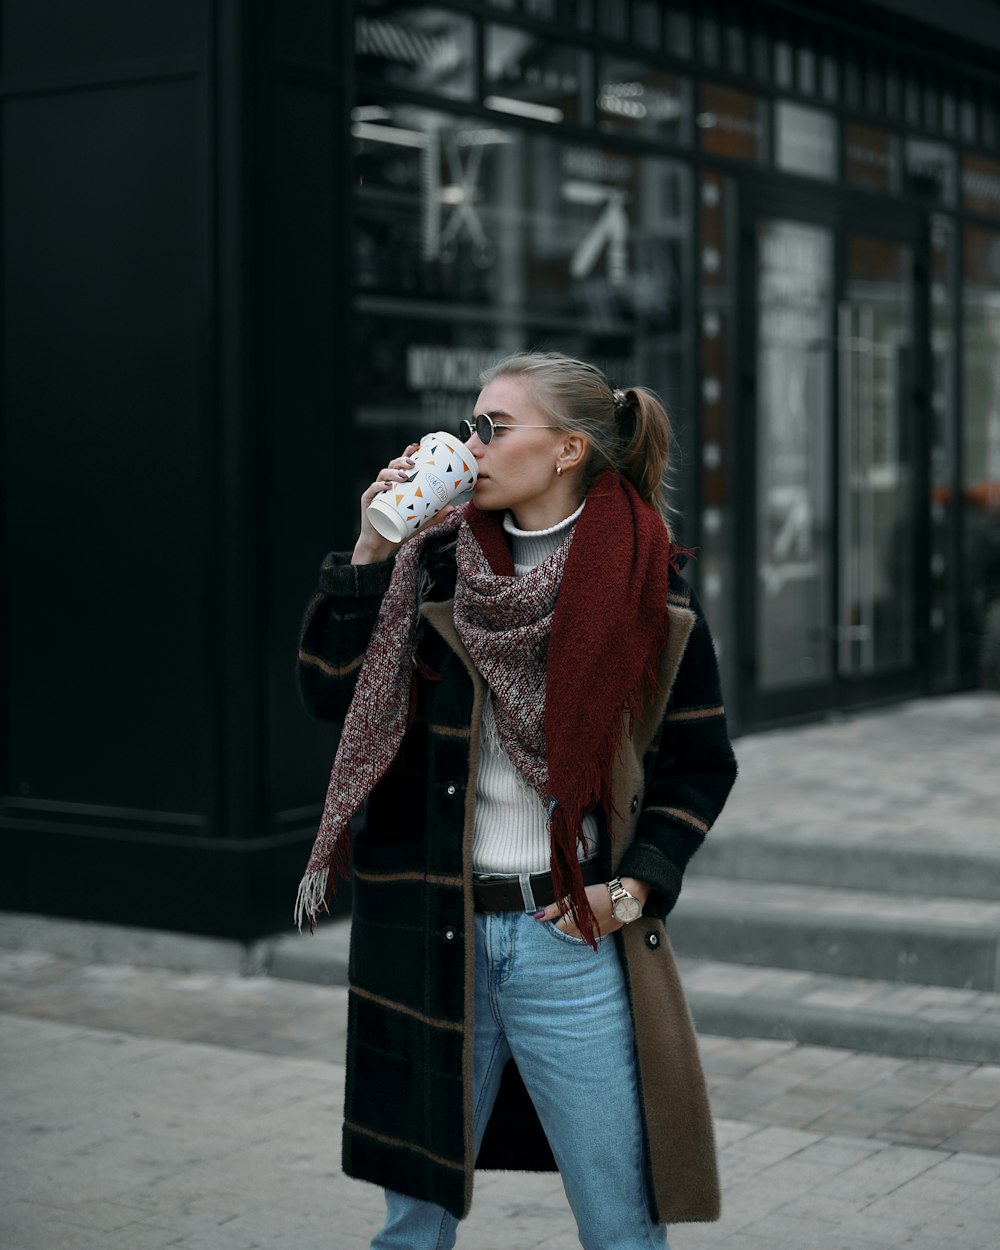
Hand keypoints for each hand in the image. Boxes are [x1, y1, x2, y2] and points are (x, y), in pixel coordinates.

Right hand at [352, 444, 456, 564]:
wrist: (383, 544)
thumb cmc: (400, 529)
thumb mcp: (420, 521)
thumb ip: (435, 515)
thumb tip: (452, 507)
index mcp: (397, 486)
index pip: (401, 465)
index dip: (407, 454)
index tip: (416, 447)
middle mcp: (386, 485)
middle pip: (392, 466)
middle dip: (402, 461)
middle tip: (413, 463)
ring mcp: (376, 493)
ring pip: (382, 475)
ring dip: (393, 472)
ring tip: (403, 475)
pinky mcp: (368, 502)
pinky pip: (372, 490)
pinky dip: (379, 486)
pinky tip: (388, 486)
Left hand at [532, 877, 649, 939]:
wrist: (623, 899)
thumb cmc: (598, 895)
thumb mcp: (574, 898)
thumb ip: (554, 908)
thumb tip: (536, 917)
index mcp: (571, 924)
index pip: (554, 932)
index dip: (547, 930)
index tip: (541, 929)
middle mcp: (580, 933)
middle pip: (564, 938)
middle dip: (557, 935)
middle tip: (550, 934)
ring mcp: (592, 935)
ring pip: (576, 939)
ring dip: (570, 936)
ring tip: (564, 933)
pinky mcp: (602, 933)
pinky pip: (588, 938)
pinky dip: (582, 935)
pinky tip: (580, 932)